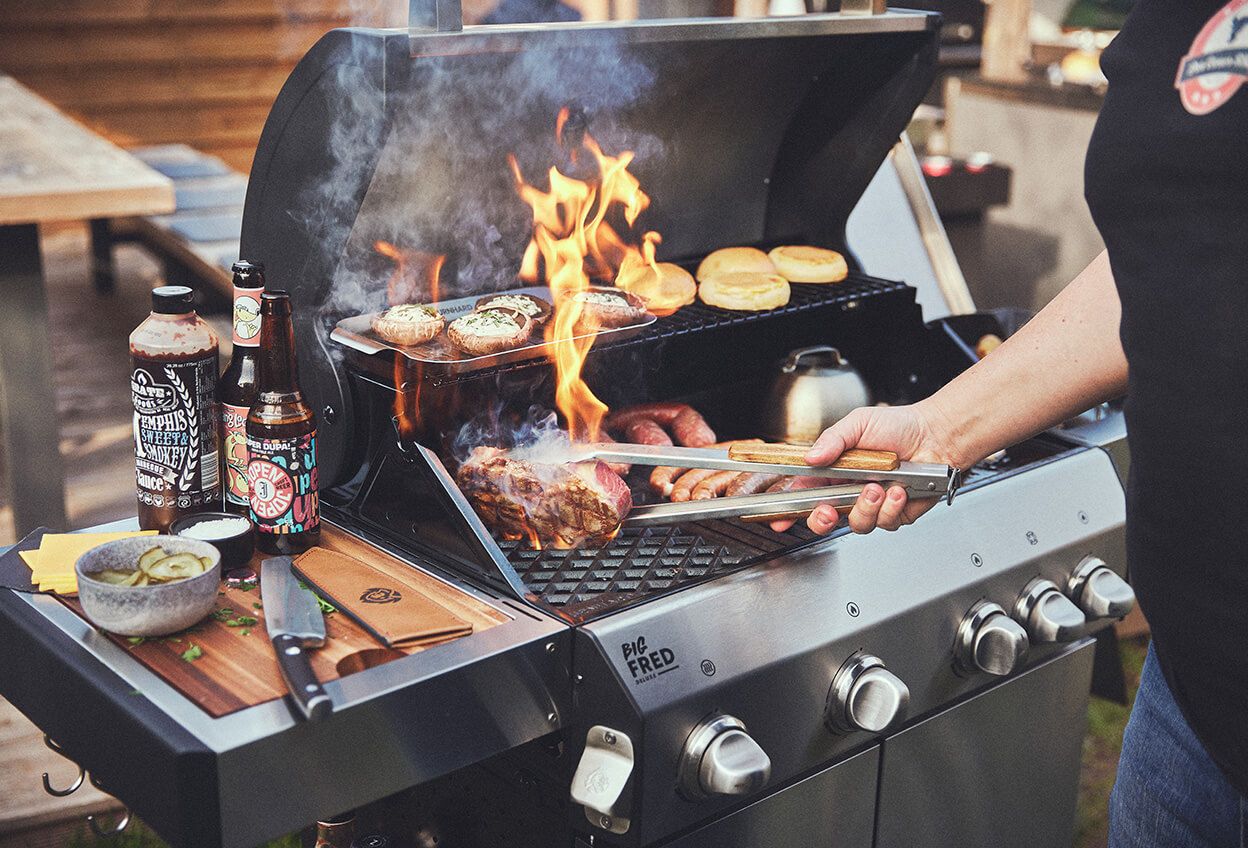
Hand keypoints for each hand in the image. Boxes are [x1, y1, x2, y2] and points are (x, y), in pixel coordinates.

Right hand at [771, 402, 959, 534]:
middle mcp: (851, 490)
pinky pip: (885, 522)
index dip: (789, 508)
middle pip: (824, 518)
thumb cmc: (899, 426)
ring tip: (877, 487)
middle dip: (822, 520)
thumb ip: (833, 440)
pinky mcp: (895, 514)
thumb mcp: (859, 423)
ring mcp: (872, 504)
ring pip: (856, 523)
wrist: (936, 435)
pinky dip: (891, 507)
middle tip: (827, 511)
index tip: (779, 518)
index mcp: (835, 470)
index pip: (806, 492)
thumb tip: (811, 457)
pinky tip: (898, 490)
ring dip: (865, 507)